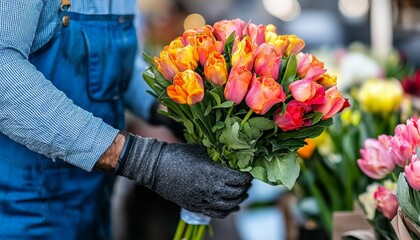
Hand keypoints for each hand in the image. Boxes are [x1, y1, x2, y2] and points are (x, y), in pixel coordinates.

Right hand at [116, 133, 252, 217]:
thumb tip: (232, 156)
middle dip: (245, 187)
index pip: (239, 179)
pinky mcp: (195, 206)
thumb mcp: (201, 150)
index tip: (248, 172)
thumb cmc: (178, 154)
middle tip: (246, 182)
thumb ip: (217, 155)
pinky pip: (217, 213)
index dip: (247, 177)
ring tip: (242, 194)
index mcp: (212, 172)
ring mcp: (202, 199)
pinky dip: (228, 211)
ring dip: (239, 200)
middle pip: (237, 193)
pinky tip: (232, 207)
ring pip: (229, 205)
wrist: (155, 168)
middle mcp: (210, 188)